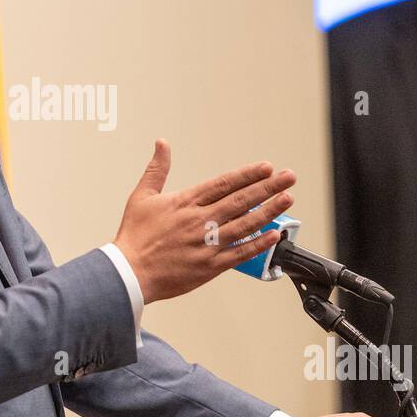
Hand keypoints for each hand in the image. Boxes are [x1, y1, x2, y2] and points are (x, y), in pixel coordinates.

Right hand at [113, 139, 295, 303]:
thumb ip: (157, 168)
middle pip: (240, 200)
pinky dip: (258, 244)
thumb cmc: (134, 237)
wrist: (128, 273)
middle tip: (289, 177)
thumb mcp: (142, 196)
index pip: (223, 183)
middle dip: (268, 187)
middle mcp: (200, 221)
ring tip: (287, 199)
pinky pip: (239, 253)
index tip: (267, 167)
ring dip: (269, 211)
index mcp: (185, 202)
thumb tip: (162, 143)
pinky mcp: (209, 266)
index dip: (248, 174)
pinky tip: (274, 235)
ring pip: (245, 224)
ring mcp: (206, 244)